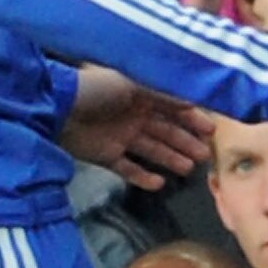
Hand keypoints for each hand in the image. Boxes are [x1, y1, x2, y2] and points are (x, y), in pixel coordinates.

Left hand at [59, 64, 214, 189]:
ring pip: (152, 150)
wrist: (55, 109)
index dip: (192, 118)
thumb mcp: (131, 83)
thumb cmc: (95, 89)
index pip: (173, 107)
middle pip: (166, 131)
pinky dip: (143, 177)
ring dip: (171, 159)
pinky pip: (129, 168)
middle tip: (205, 155)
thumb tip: (192, 99)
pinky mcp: (107, 156)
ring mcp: (120, 137)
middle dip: (186, 142)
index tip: (211, 130)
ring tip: (189, 169)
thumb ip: (162, 92)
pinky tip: (160, 184)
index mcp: (140, 95)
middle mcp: (133, 115)